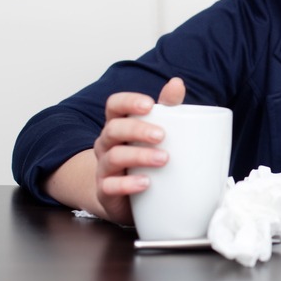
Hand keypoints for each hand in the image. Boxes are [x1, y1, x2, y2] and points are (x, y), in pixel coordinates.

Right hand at [91, 77, 185, 223]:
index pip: (114, 105)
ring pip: (113, 156)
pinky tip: (146, 183)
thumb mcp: (157, 130)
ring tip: (163, 159)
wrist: (126, 197)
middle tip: (162, 135)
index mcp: (119, 124)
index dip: (128, 102)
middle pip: (113, 129)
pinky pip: (110, 186)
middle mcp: (107, 144)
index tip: (149, 104)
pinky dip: (128, 184)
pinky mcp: (105, 191)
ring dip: (139, 156)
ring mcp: (104, 167)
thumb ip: (167, 108)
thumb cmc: (143, 156)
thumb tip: (177, 83)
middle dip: (137, 129)